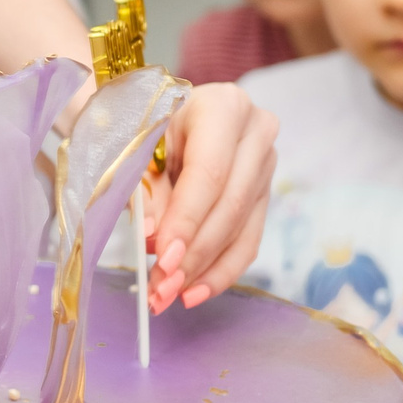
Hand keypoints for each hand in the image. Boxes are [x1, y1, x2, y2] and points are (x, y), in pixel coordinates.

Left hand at [144, 83, 277, 311]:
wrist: (159, 107)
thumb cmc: (142, 120)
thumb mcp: (136, 144)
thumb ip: (145, 189)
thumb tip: (154, 239)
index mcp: (224, 107)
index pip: (210, 173)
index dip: (187, 219)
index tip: (163, 256)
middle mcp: (256, 133)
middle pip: (230, 205)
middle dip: (194, 253)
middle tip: (162, 286)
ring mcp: (266, 164)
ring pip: (241, 228)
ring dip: (205, 269)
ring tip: (170, 295)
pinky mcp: (264, 192)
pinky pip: (248, 239)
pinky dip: (221, 269)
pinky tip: (196, 291)